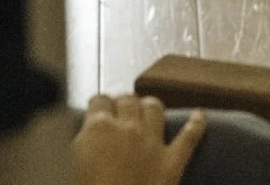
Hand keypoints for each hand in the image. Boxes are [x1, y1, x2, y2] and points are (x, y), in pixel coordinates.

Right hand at [72, 97, 205, 184]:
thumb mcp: (70, 170)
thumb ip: (78, 149)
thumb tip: (85, 140)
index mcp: (97, 130)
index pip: (98, 101)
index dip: (97, 106)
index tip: (96, 111)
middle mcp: (127, 129)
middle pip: (127, 99)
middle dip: (122, 104)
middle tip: (118, 112)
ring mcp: (152, 144)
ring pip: (154, 108)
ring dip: (148, 107)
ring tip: (145, 110)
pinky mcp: (172, 163)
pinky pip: (189, 137)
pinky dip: (196, 124)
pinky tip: (200, 116)